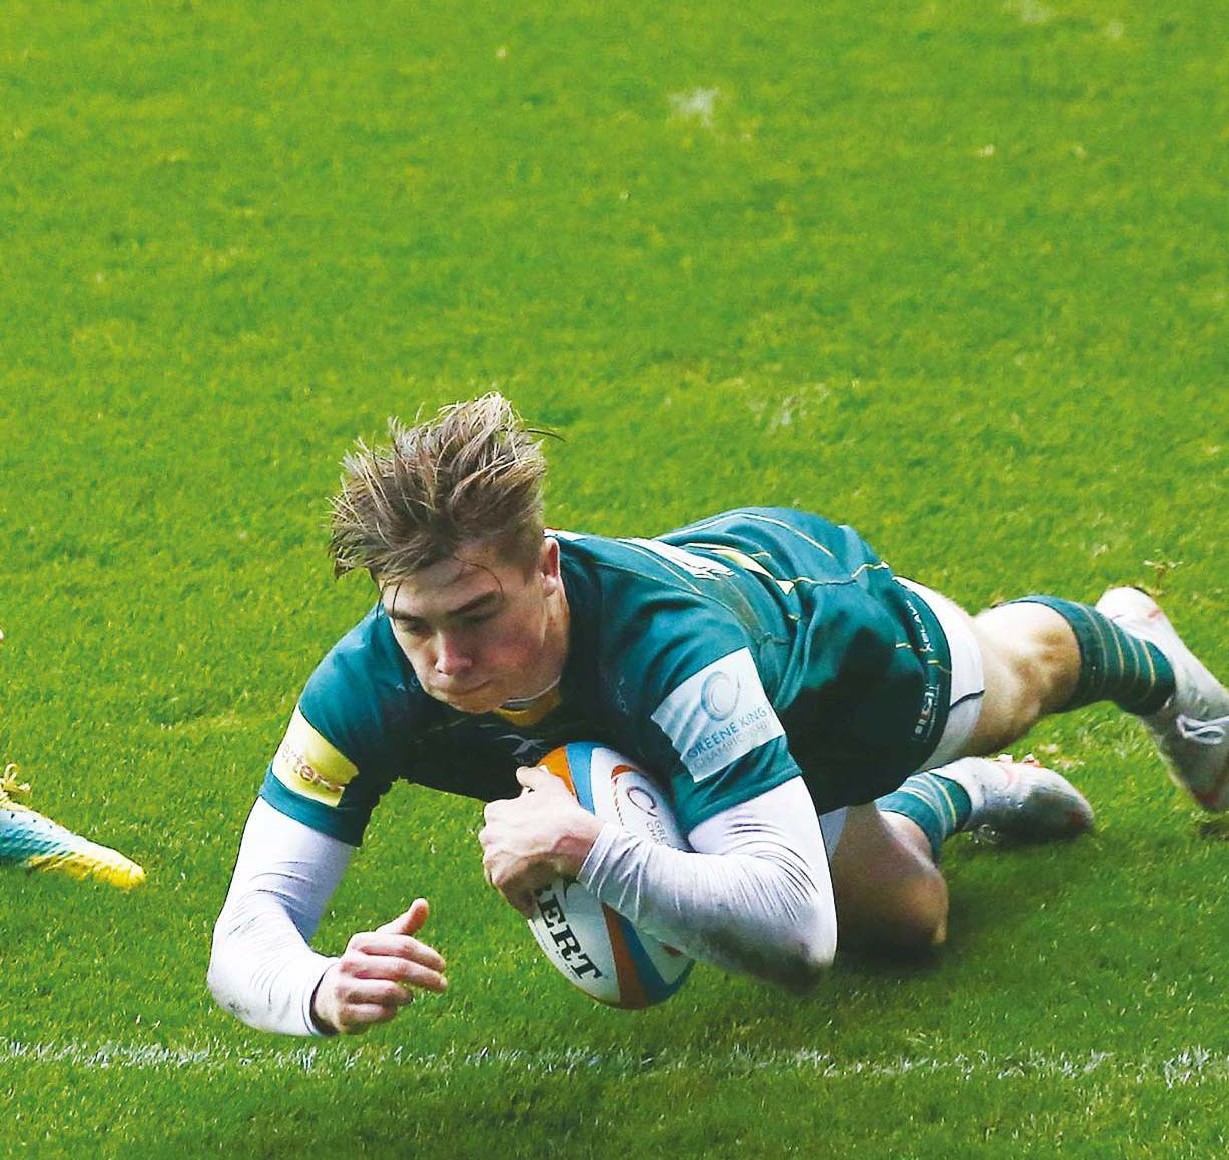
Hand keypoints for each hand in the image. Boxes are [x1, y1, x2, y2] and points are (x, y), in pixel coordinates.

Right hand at [310, 898, 447, 1034]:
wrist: (330, 996)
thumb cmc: (367, 965)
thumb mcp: (383, 943)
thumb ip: (406, 925)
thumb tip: (423, 903)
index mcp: (361, 942)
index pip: (403, 945)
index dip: (427, 955)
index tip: (442, 966)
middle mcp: (350, 963)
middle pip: (399, 968)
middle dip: (426, 977)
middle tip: (443, 985)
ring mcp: (345, 989)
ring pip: (390, 992)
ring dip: (407, 995)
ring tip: (410, 996)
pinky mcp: (345, 1014)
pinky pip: (381, 1013)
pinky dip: (393, 1011)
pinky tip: (393, 1008)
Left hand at [479, 765, 603, 916]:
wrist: (572, 840)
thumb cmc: (561, 812)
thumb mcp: (549, 785)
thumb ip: (531, 776)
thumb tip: (520, 773)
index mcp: (495, 812)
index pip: (496, 822)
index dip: (511, 829)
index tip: (525, 835)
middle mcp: (488, 836)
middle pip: (494, 848)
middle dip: (507, 853)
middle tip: (530, 856)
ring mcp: (493, 860)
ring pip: (497, 872)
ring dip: (511, 876)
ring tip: (531, 879)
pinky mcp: (503, 882)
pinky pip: (510, 895)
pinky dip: (521, 899)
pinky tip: (533, 901)